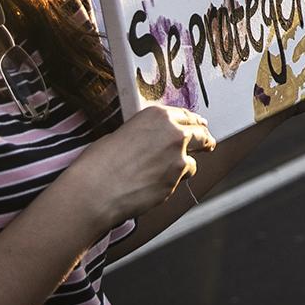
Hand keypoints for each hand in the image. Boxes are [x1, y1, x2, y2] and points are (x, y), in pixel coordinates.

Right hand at [77, 104, 215, 227]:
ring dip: (184, 166)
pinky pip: (180, 181)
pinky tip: (155, 185)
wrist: (97, 189)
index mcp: (157, 115)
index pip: (186, 115)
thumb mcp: (121, 134)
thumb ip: (145, 135)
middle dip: (205, 139)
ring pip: (193, 162)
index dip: (194, 122)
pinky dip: (173, 183)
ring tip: (166, 174)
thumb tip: (152, 143)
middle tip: (207, 143)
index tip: (199, 126)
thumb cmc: (100, 162)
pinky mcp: (177, 181)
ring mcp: (178, 158)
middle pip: (201, 134)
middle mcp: (173, 132)